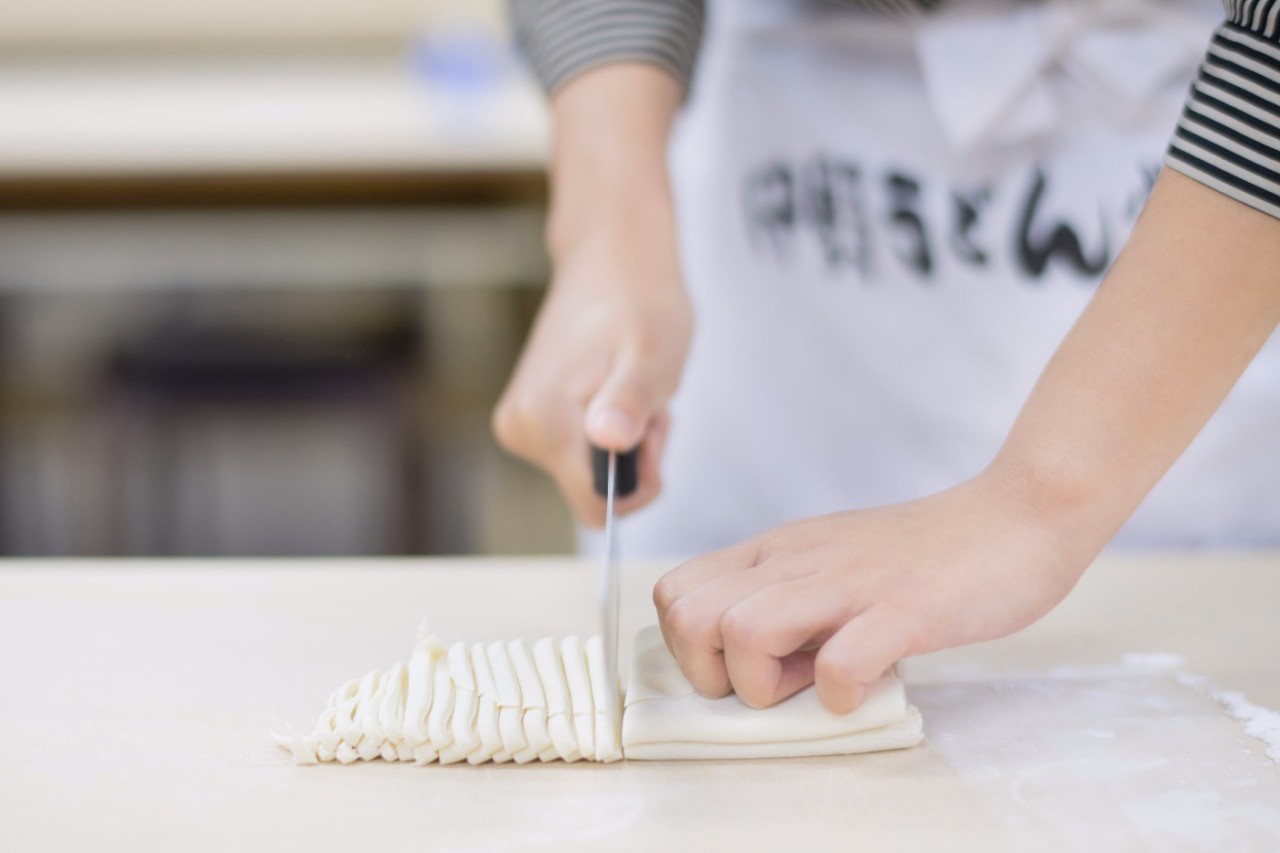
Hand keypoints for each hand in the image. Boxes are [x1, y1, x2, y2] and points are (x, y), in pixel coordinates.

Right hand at [493, 213, 691, 526]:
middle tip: (647, 397)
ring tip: (633, 384)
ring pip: (589, 472)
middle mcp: (521, 430)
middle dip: (633, 456)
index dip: (639, 478)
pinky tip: (615, 385)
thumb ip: (631, 401)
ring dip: (625, 440)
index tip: (653, 427)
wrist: (611, 260)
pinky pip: (581, 452)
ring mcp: (521, 424)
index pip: (598, 507)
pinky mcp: (529, 417)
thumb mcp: (651, 354)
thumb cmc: (639, 303)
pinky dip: (610, 428)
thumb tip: (609, 441)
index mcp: (546, 423)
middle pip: (593, 490)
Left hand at [653, 468, 1108, 712]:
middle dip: (714, 672)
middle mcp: (800, 560)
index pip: (674, 592)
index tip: (742, 666)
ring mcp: (851, 582)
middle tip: (772, 684)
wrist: (1017, 516)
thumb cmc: (926, 553)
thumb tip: (753, 661)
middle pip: (690, 615)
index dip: (689, 646)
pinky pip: (841, 661)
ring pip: (744, 630)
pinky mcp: (906, 608)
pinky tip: (864, 688)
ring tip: (813, 685)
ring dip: (767, 682)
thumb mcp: (833, 561)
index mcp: (778, 550)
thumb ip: (790, 596)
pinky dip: (841, 692)